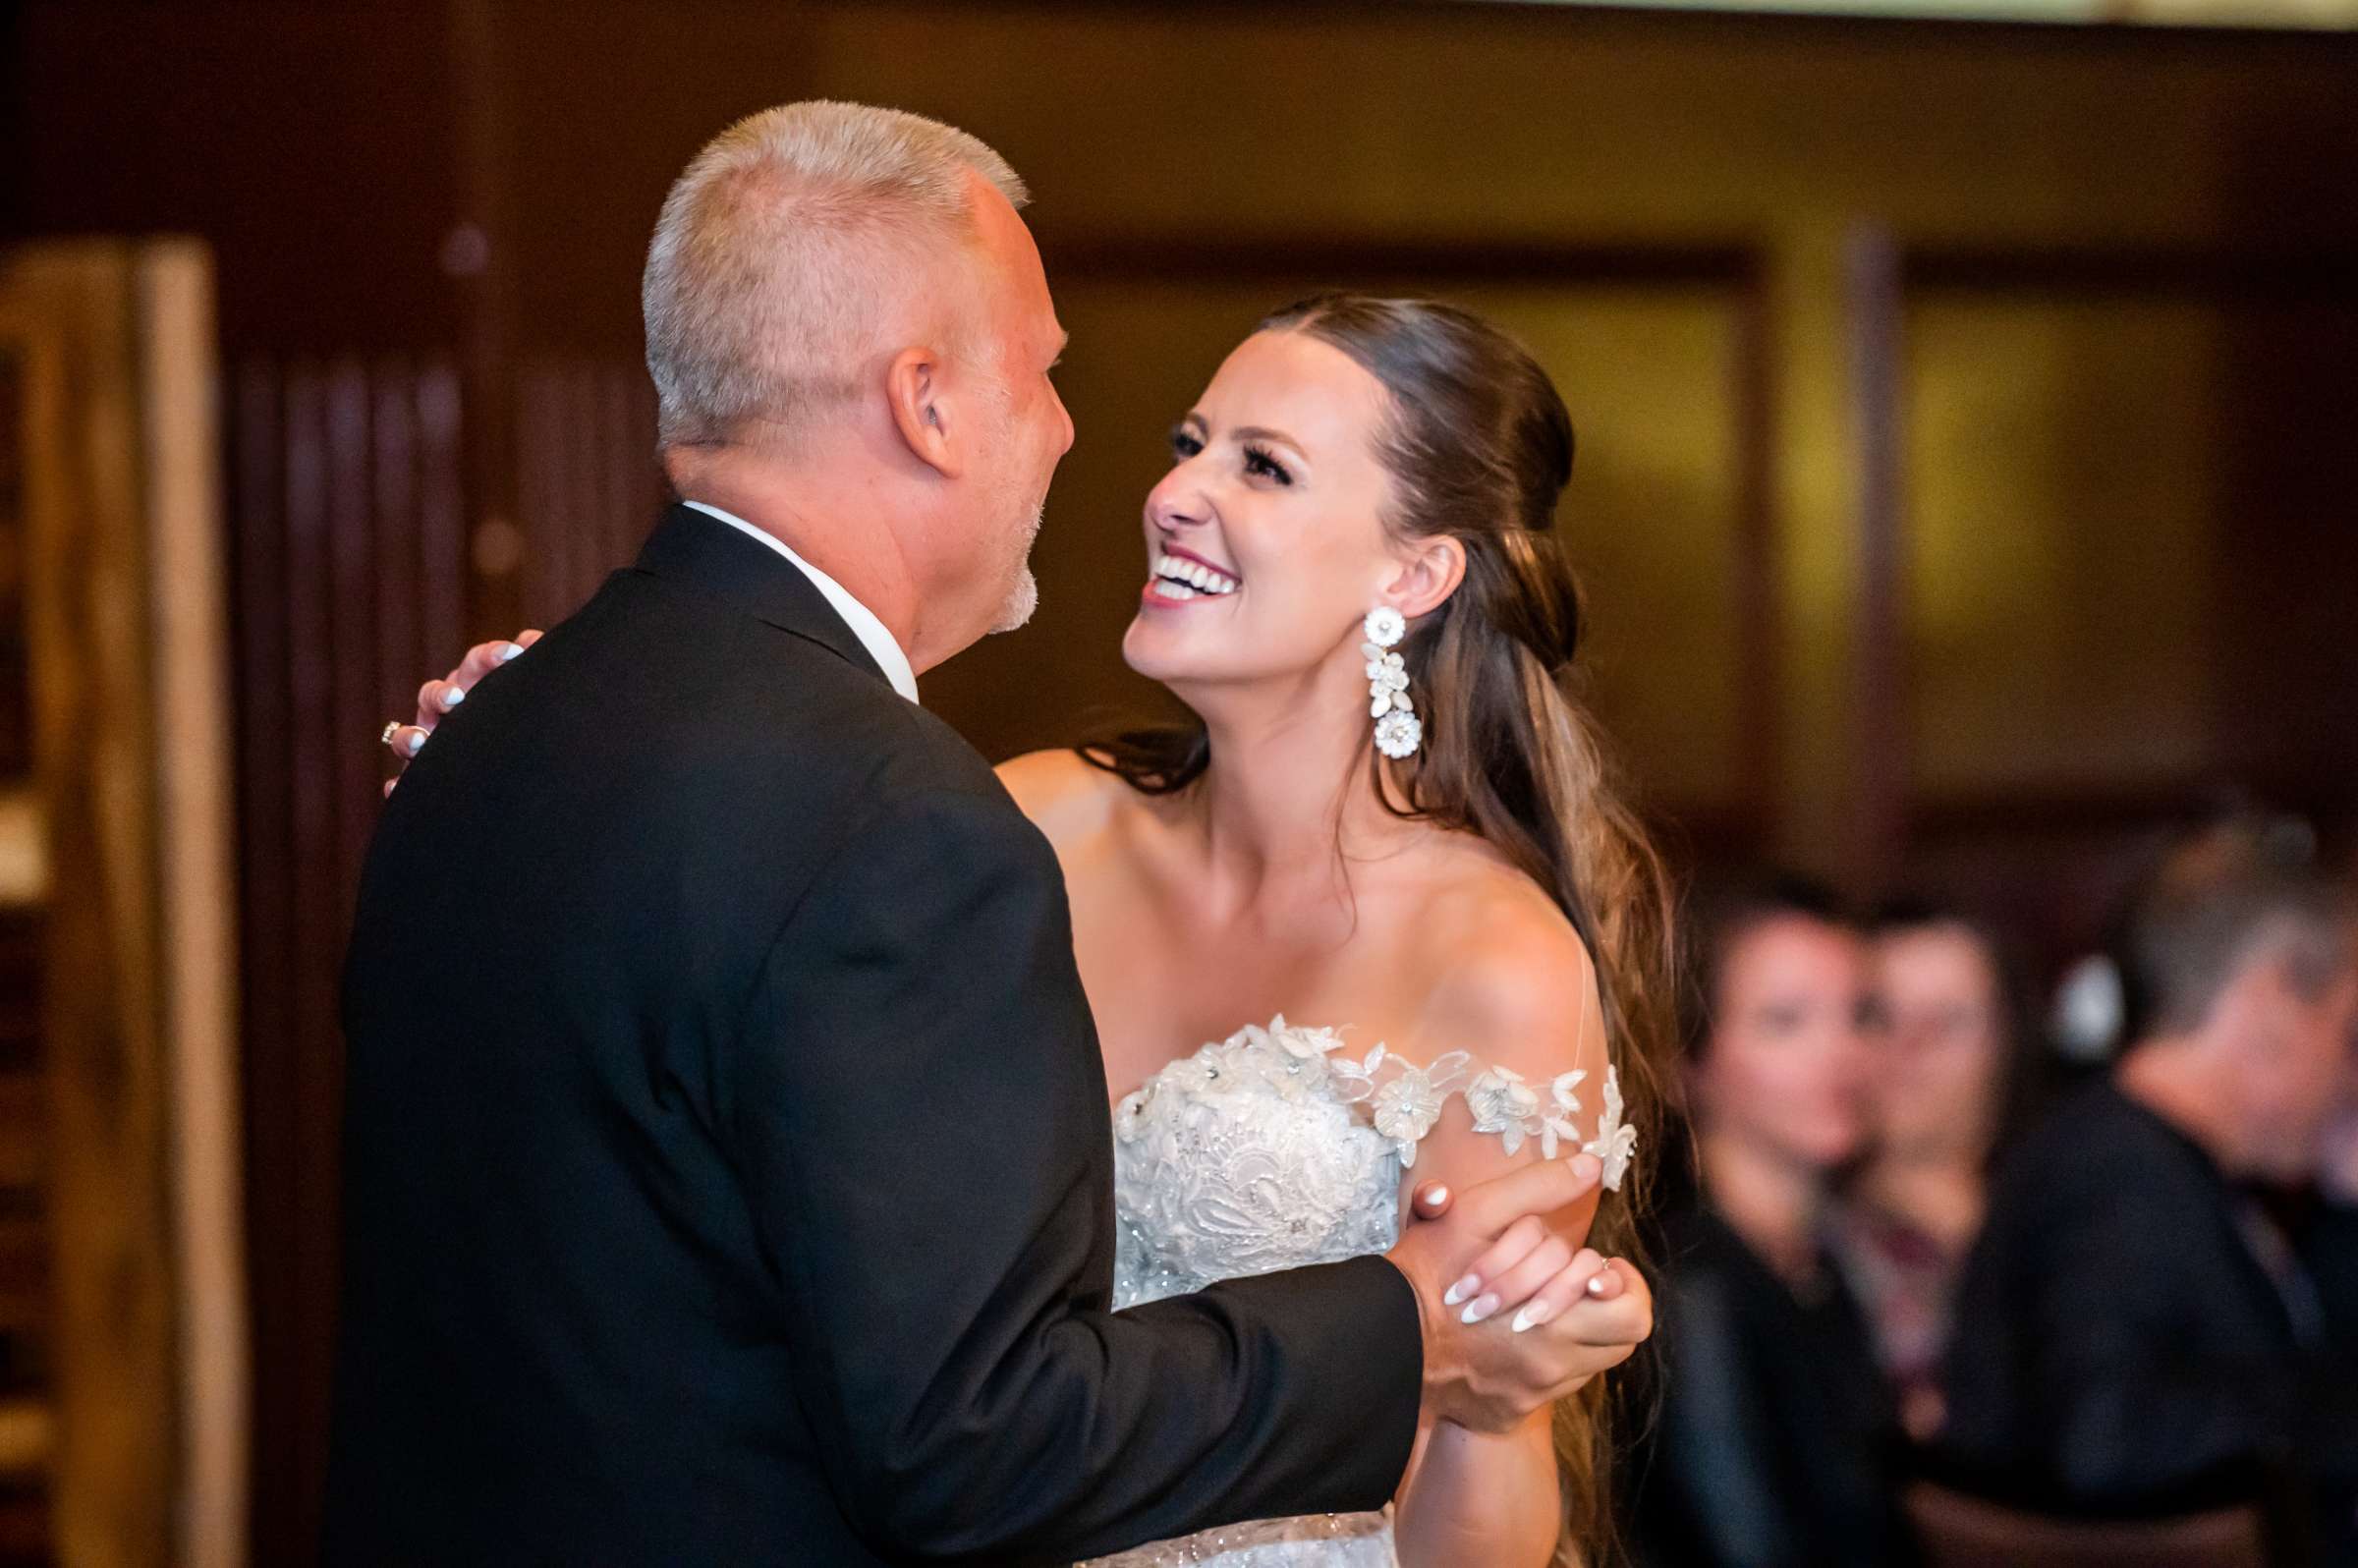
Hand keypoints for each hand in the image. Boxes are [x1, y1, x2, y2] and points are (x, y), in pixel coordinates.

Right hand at [381, 630, 540, 794]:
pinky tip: (396, 788)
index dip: (490, 657)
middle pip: (433, 695)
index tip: (512, 654)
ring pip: (407, 737)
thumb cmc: (523, 730)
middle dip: (441, 694)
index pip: (477, 665)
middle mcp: (446, 713)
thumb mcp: (528, 701)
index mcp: (476, 688)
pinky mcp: (420, 779)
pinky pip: (403, 784)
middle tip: (455, 698)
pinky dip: (399, 785)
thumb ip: (531, 673)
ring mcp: (429, 745)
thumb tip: (533, 638)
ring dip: (410, 738)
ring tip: (421, 743)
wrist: (517, 779)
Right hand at [1387, 1154, 1651, 1433]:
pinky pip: (1555, 1384)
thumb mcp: (1477, 1213)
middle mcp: (1551, 1366)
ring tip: (1550, 1301)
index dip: (1623, 1282)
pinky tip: (1520, 1329)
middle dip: (1608, 1305)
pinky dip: (1550, 1356)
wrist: (1381, 1342)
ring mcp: (1533, 1392)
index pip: (1630, 1311)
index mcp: (1553, 1323)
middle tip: (1583, 1280)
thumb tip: (1591, 1165)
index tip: (1598, 1265)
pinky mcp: (1511, 1410)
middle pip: (1621, 1341)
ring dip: (1583, 1329)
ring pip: (1593, 1362)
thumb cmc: (1426, 1274)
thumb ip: (1538, 1187)